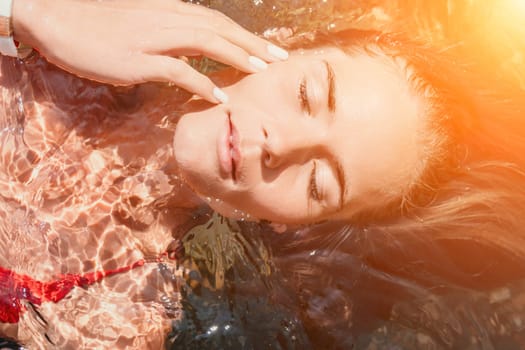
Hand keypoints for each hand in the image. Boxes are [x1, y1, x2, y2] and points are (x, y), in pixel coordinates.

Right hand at [12, 0, 288, 102]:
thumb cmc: (92, 20)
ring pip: (205, 43)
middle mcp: (165, 18)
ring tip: (261, 71)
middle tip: (279, 58)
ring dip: (237, 57)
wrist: (51, 14)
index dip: (243, 34)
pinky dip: (201, 82)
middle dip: (252, 44)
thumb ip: (163, 30)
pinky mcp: (137, 59)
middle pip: (219, 29)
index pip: (214, 20)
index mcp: (166, 9)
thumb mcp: (135, 20)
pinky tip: (219, 94)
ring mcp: (151, 38)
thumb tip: (184, 49)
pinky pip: (177, 71)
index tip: (266, 48)